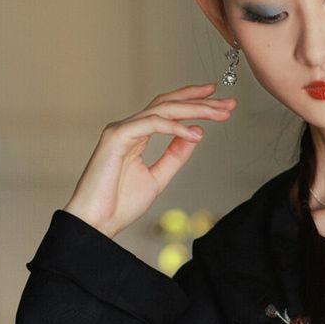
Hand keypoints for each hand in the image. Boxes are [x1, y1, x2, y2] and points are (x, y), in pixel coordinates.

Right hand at [61, 83, 236, 238]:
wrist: (96, 222)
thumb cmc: (119, 204)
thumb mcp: (158, 178)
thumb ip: (175, 156)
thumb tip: (195, 134)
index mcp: (137, 135)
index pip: (168, 111)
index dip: (194, 103)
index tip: (220, 103)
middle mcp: (129, 127)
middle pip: (168, 104)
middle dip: (200, 101)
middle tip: (228, 102)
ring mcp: (122, 129)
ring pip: (162, 109)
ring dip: (194, 109)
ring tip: (219, 112)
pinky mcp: (117, 136)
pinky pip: (151, 124)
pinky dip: (175, 127)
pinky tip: (195, 133)